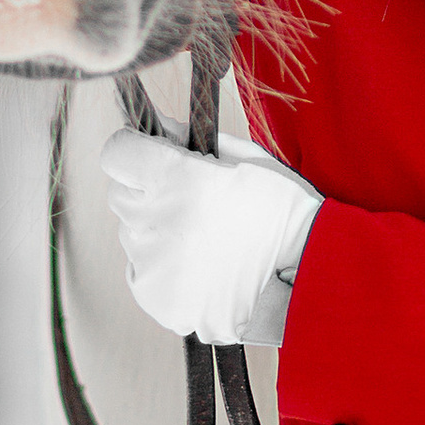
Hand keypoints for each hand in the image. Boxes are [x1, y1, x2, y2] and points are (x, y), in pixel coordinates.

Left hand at [98, 122, 323, 349]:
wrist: (308, 271)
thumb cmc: (281, 207)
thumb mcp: (245, 157)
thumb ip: (189, 138)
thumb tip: (156, 127)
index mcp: (176, 179)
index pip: (117, 153)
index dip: (135, 151)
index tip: (151, 155)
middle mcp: (157, 223)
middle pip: (121, 194)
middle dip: (148, 190)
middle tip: (190, 200)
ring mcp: (154, 266)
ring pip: (132, 234)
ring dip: (157, 229)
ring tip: (205, 238)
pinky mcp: (158, 298)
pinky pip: (141, 270)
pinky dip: (163, 265)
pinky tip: (200, 263)